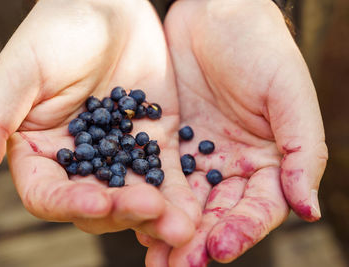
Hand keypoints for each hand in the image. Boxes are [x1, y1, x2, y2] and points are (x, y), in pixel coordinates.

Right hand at [0, 0, 200, 246]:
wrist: (106, 7)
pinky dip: (179, 194)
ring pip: (136, 196)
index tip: (96, 201)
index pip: (50, 195)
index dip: (70, 203)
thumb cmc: (54, 33)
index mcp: (43, 154)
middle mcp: (82, 164)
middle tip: (151, 210)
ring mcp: (121, 156)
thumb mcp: (19, 75)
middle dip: (123, 211)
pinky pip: (167, 174)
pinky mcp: (154, 144)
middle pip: (99, 204)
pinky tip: (193, 209)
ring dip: (157, 214)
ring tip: (180, 225)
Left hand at [141, 0, 327, 264]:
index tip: (218, 249)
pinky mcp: (166, 142)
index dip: (241, 230)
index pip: (257, 208)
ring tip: (154, 258)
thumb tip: (310, 209)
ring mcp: (197, 157)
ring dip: (169, 231)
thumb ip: (303, 152)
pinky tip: (133, 218)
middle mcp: (231, 167)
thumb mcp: (289, 96)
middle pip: (217, 214)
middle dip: (198, 242)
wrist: (215, 15)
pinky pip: (156, 176)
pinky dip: (147, 198)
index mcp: (267, 162)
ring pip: (184, 203)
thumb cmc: (261, 50)